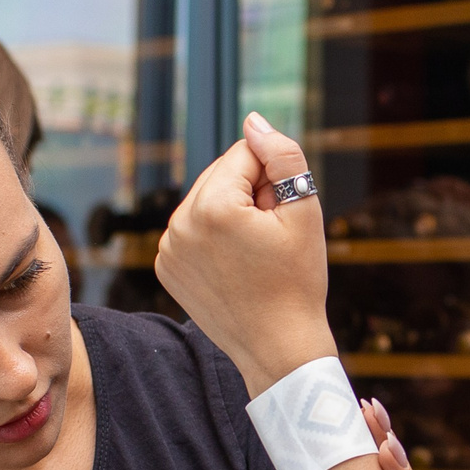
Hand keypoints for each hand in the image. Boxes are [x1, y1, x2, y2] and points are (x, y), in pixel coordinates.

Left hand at [156, 113, 336, 392]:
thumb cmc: (298, 281)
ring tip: (254, 254)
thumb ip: (282, 155)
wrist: (278, 347)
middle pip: (221, 175)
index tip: (281, 219)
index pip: (245, 155)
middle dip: (251, 194)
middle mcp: (180, 223)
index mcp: (214, 206)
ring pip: (206, 200)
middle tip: (270, 240)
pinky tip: (234, 265)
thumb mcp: (304, 211)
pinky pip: (192, 229)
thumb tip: (253, 121)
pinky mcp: (165, 266)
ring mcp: (167, 247)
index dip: (274, 180)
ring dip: (232, 212)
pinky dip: (213, 236)